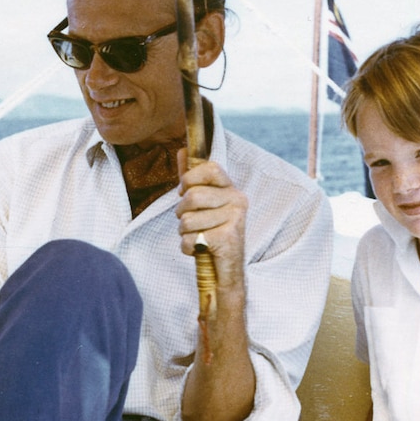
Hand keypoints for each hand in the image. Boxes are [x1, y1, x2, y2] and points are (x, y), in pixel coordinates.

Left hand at [176, 149, 247, 290]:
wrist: (227, 270)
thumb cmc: (212, 232)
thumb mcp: (202, 204)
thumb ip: (192, 178)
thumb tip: (183, 150)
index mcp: (232, 189)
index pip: (209, 167)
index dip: (190, 179)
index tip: (185, 192)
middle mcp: (238, 200)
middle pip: (192, 196)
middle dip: (181, 213)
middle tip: (190, 222)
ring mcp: (235, 219)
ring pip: (188, 220)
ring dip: (185, 233)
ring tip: (197, 236)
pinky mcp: (228, 238)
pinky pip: (192, 239)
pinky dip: (189, 248)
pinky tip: (201, 249)